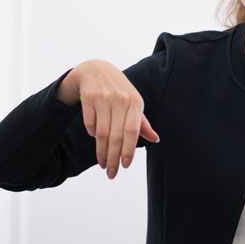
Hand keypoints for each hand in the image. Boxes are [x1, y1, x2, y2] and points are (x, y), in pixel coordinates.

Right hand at [58, 60, 159, 178]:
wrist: (96, 70)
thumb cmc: (119, 91)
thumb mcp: (133, 103)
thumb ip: (142, 123)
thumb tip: (155, 139)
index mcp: (136, 102)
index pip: (133, 131)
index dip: (129, 149)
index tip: (125, 165)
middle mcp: (121, 99)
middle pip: (116, 135)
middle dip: (113, 157)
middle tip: (111, 173)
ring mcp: (104, 98)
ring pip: (101, 133)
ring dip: (101, 152)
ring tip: (103, 164)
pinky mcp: (89, 98)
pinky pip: (90, 124)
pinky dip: (92, 135)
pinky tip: (95, 140)